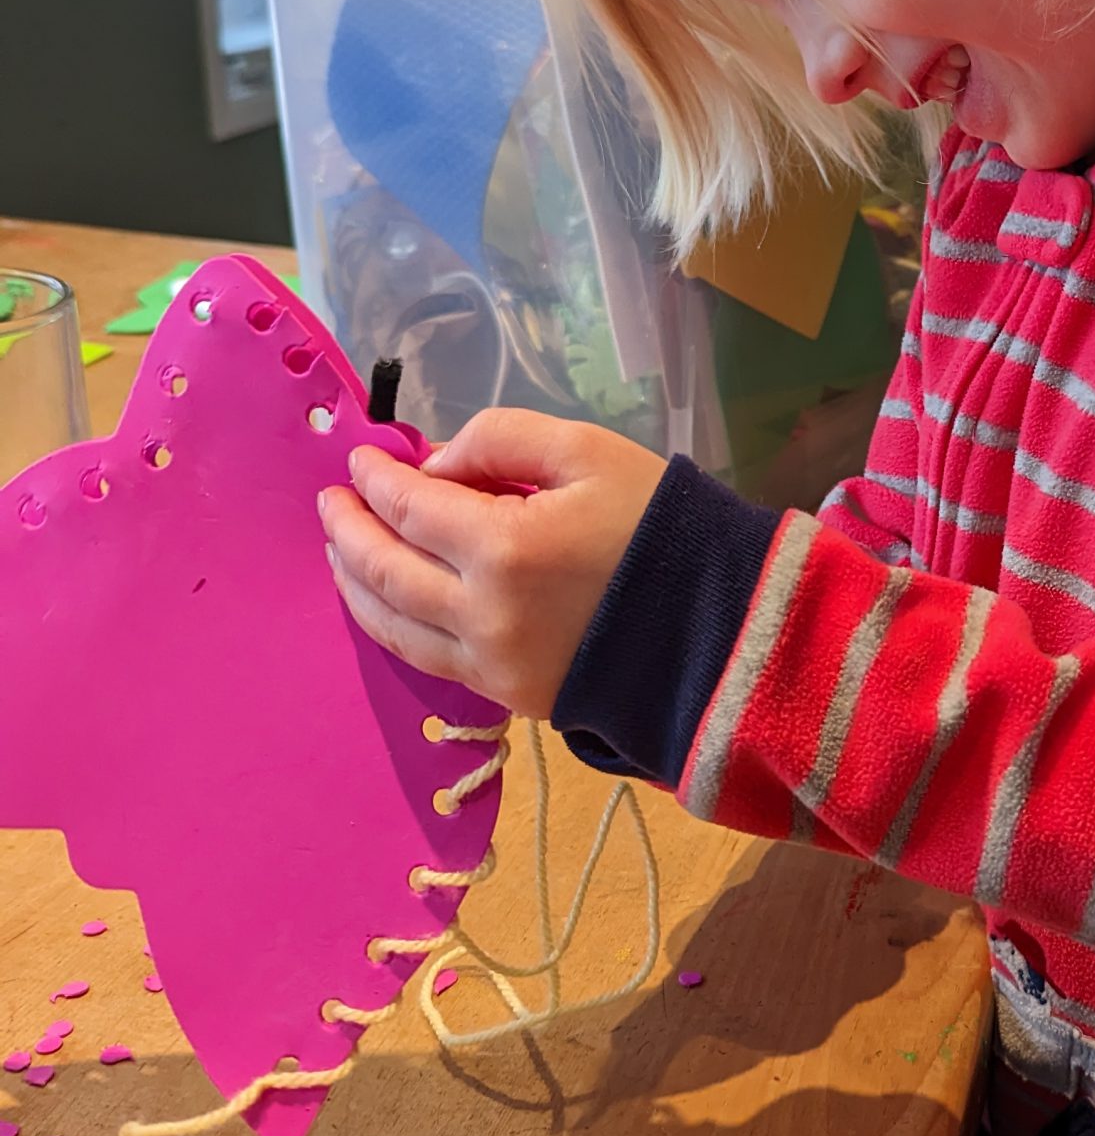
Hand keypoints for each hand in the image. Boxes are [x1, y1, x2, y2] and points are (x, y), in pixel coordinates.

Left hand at [318, 409, 666, 716]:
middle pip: (385, 571)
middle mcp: (482, 613)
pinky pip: (427, 660)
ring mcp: (491, 664)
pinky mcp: (507, 696)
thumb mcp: (588, 452)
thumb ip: (499, 439)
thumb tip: (434, 468)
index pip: (410, 507)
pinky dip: (390, 625)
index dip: (375, 480)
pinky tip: (383, 601)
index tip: (361, 458)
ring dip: (354, 584)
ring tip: (339, 550)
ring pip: (392, 626)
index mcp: (505, 546)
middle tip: (330, 501)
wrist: (722, 627)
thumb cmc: (660, 528)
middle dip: (349, 531)